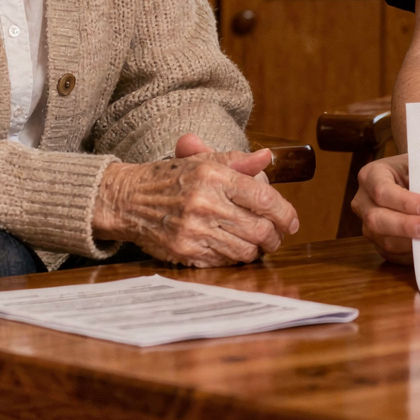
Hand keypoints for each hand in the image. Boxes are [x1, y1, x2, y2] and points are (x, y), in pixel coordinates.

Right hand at [91, 135, 299, 265]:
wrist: (128, 199)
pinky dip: (234, 258)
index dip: (286, 214)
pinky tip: (233, 249)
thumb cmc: (170, 178)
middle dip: (275, 237)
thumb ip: (239, 161)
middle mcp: (205, 203)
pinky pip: (223, 262)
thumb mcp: (203, 161)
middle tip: (276, 237)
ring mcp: (194, 230)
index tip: (292, 222)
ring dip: (257, 250)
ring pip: (245, 250)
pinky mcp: (184, 251)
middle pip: (260, 229)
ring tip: (257, 245)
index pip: (265, 199)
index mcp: (214, 176)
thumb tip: (268, 158)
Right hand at [352, 154, 419, 264]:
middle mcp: (363, 201)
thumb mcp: (418, 164)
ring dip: (410, 243)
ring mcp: (366, 224)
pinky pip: (391, 254)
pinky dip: (410, 254)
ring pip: (383, 240)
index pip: (382, 190)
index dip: (404, 202)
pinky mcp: (376, 242)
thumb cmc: (415, 170)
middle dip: (405, 226)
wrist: (409, 178)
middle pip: (376, 219)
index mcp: (371, 175)